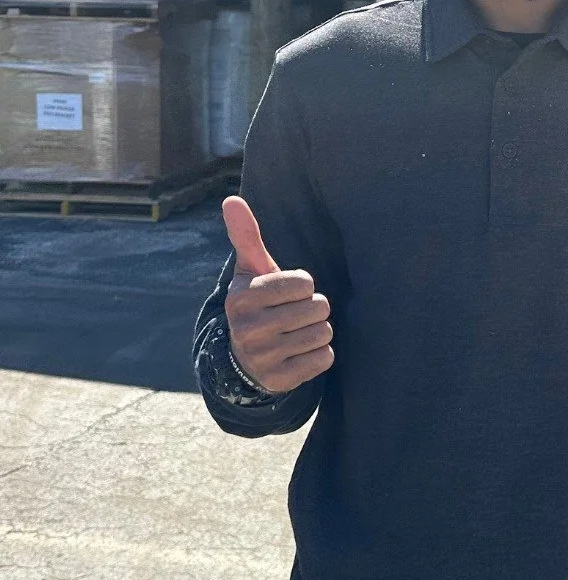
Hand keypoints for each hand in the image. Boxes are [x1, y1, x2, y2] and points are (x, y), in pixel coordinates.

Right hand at [222, 195, 333, 393]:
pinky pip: (324, 359)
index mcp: (242, 297)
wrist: (244, 357)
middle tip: (294, 314)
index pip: (304, 282)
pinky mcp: (279, 380)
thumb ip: (246, 235)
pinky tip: (299, 352)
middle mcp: (248, 329)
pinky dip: (320, 354)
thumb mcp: (250, 270)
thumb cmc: (257, 302)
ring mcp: (262, 357)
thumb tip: (231, 199)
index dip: (303, 285)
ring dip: (317, 331)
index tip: (286, 292)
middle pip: (318, 307)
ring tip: (296, 331)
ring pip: (323, 333)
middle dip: (313, 308)